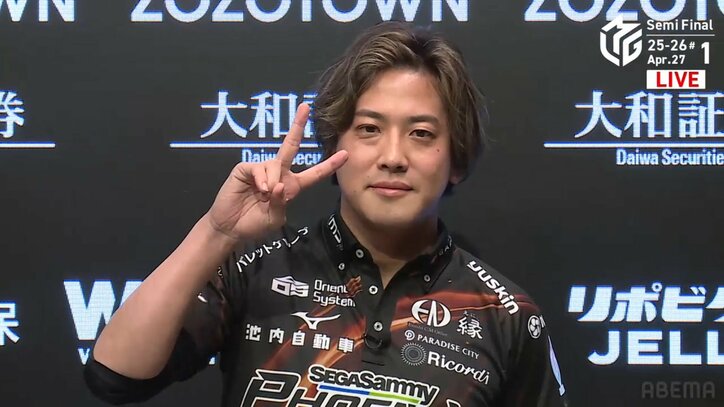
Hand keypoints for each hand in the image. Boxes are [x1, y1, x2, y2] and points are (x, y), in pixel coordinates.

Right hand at [206, 103, 347, 241]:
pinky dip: (262, 180)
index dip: (329, 165)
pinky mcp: (246, 168)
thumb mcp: (275, 218)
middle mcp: (278, 174)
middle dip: (298, 126)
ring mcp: (262, 169)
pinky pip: (260, 168)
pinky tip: (258, 190)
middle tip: (306, 106)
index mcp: (291, 186)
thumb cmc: (254, 224)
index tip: (345, 154)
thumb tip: (279, 185)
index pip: (314, 174)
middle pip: (291, 146)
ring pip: (276, 164)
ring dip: (273, 183)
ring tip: (264, 196)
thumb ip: (281, 203)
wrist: (231, 228)